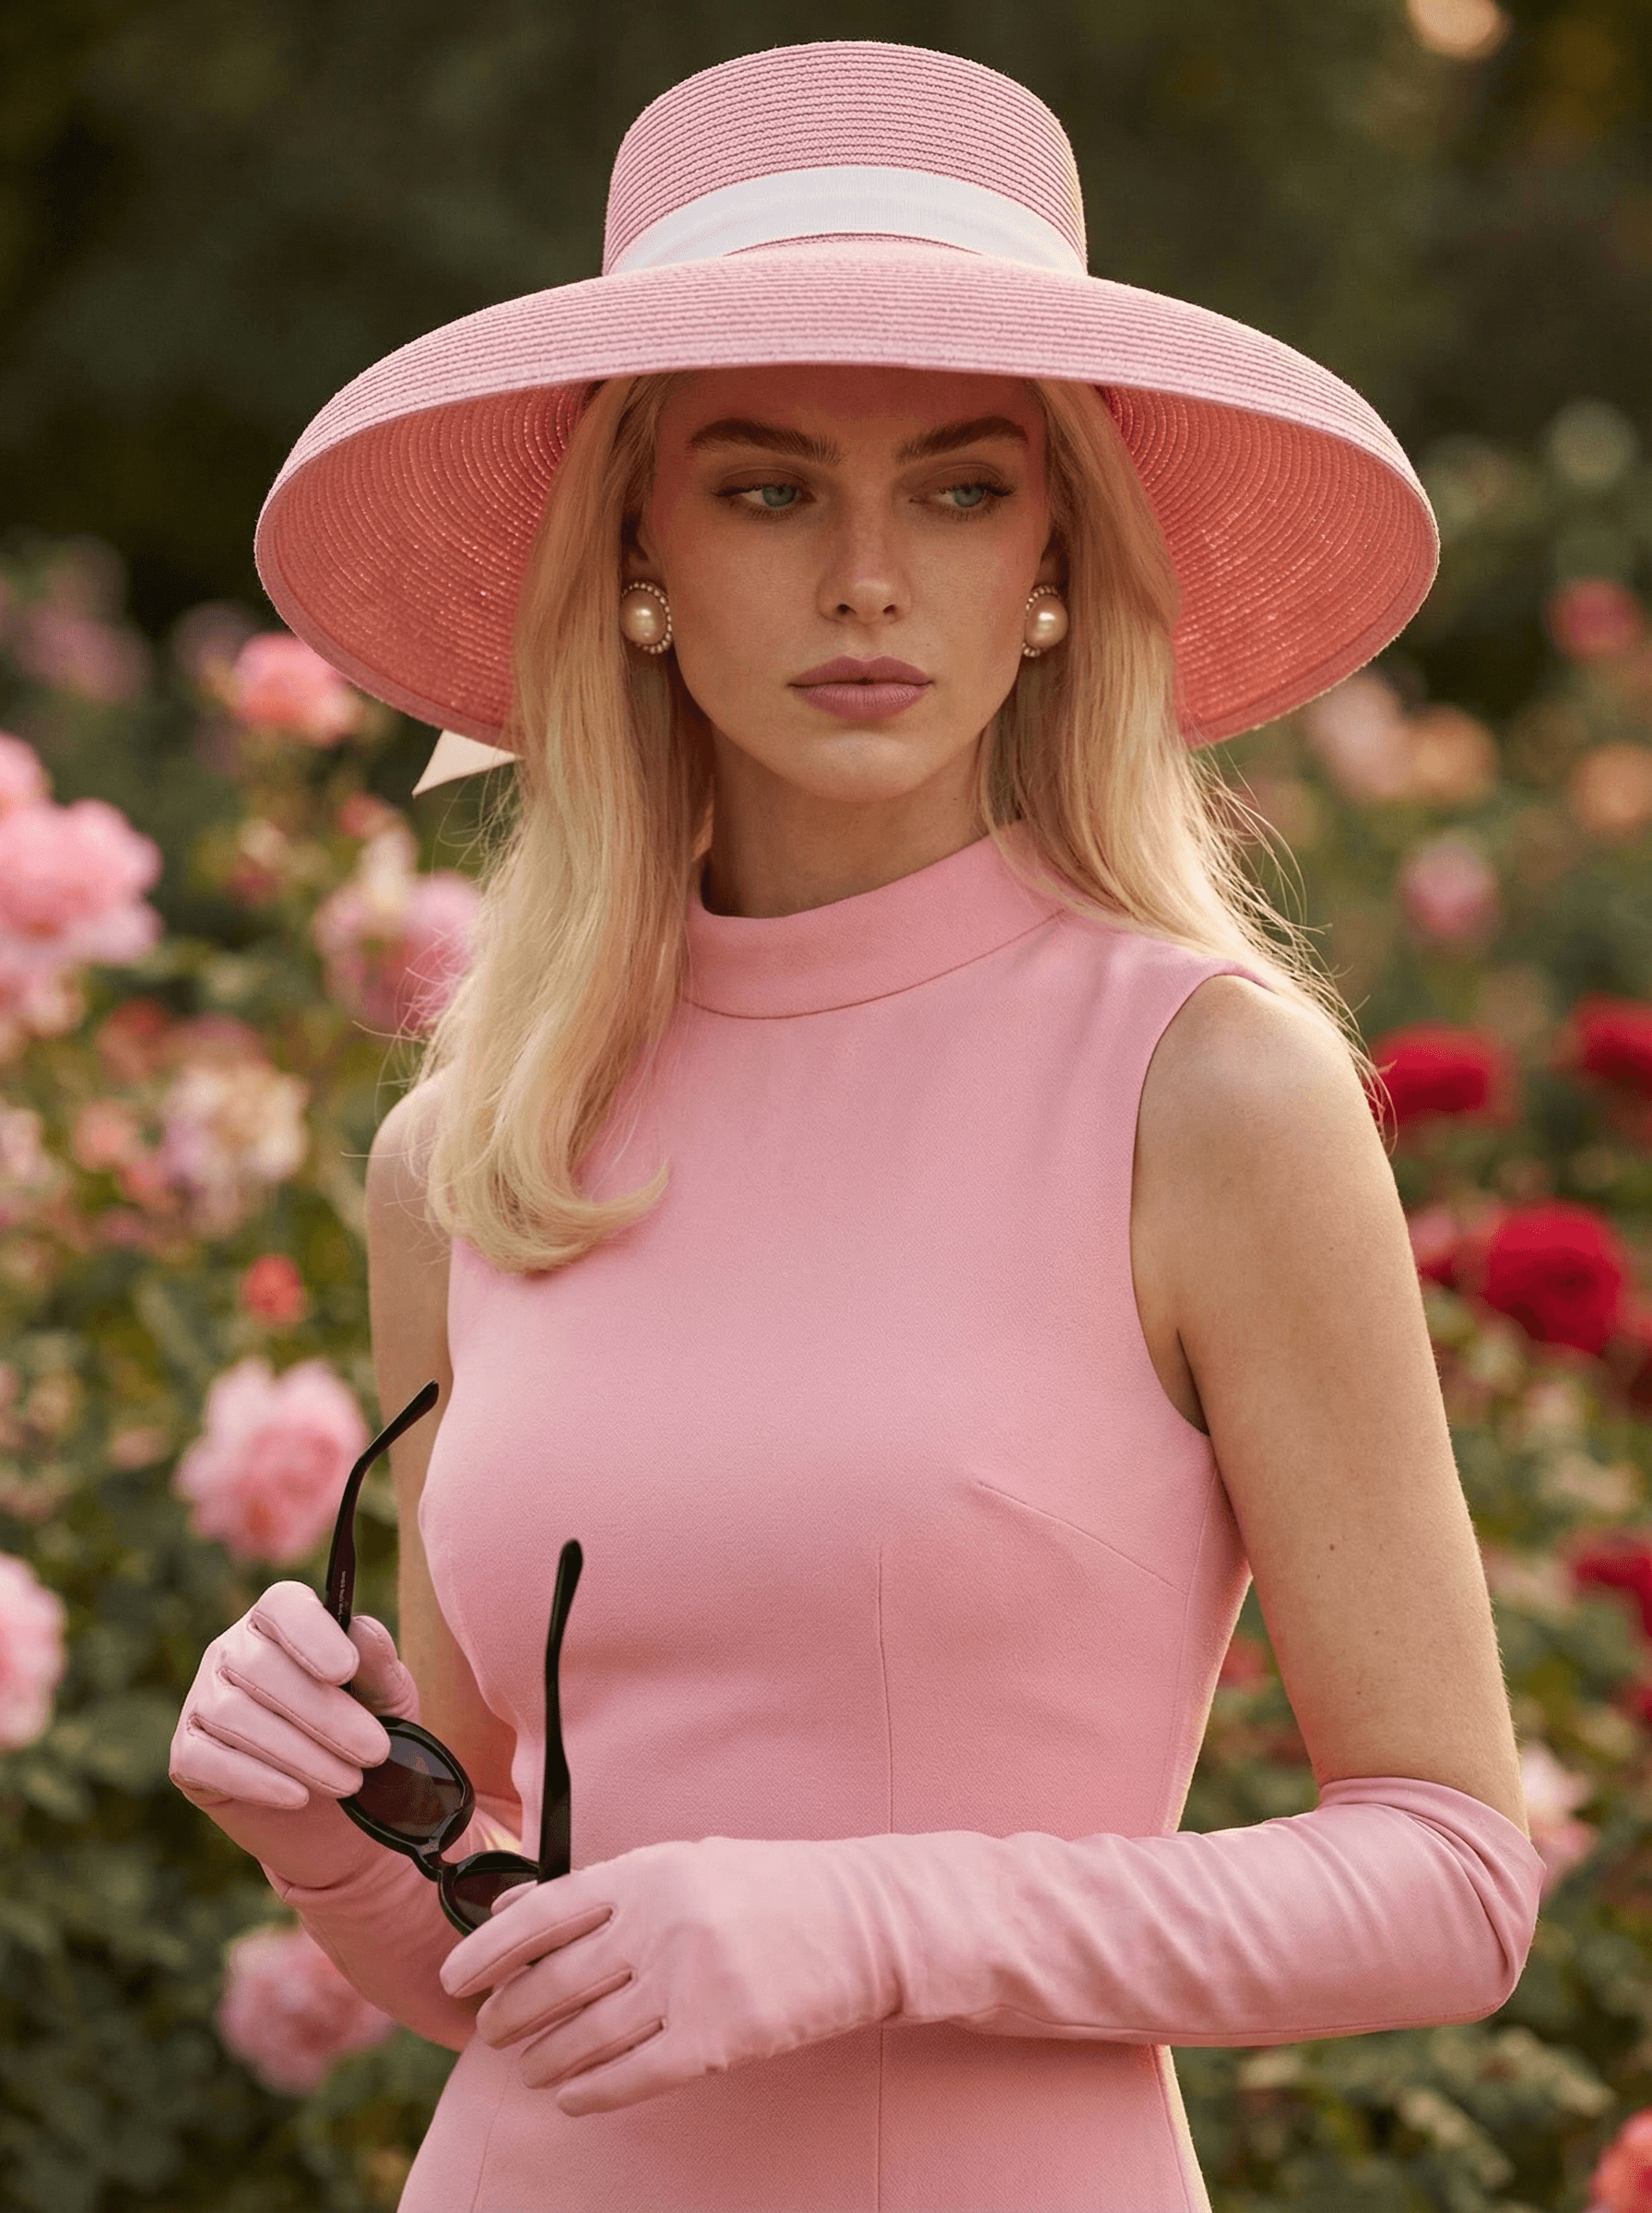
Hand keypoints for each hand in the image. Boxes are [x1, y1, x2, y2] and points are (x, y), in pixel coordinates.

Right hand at [170, 1581, 417, 1815]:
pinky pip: (205, 1759)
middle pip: (262, 1667)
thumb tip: (361, 1630)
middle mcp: (233, 1651)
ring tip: (348, 1782)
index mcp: (283, 1623)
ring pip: (235, 1715)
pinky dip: (255, 1779)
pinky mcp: (186, 1754)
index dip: (311, 1635)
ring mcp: (204, 1700)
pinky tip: (296, 1796)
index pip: (283, 1606)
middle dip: (323, 1713)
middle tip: (374, 1752)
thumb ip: (379, 1665)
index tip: (345, 1671)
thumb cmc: (365, 1738)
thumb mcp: (387, 1701)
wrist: (339, 1817)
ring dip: (298, 1752)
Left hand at [438, 1835, 901, 2115]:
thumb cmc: (772, 1889)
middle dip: (511, 2015)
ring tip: (525, 2067)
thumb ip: (604, 1889)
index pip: (544, 1914)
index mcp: (649, 1871)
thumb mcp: (687, 1863)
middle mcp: (661, 1922)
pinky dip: (591, 2091)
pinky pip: (633, 2075)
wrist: (863, 1921)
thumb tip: (515, 1913)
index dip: (488, 1952)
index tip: (453, 1979)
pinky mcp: (719, 2035)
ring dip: (544, 2058)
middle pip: (555, 1982)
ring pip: (587, 2034)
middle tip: (490, 2031)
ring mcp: (689, 1981)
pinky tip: (569, 2098)